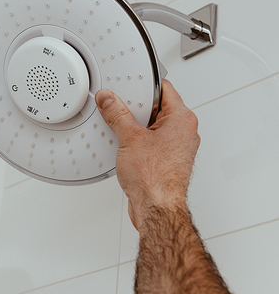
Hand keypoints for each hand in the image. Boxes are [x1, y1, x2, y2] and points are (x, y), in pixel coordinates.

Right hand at [95, 80, 199, 230]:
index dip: (144, 85)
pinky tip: (124, 145)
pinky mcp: (167, 160)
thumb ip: (117, 114)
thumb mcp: (129, 137)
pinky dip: (137, 141)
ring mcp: (176, 148)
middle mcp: (183, 132)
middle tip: (120, 107)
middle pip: (156, 107)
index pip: (164, 89)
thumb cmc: (155, 178)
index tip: (128, 84)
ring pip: (152, 126)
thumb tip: (109, 100)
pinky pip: (150, 142)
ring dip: (135, 126)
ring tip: (121, 128)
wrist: (156, 208)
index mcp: (182, 119)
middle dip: (136, 107)